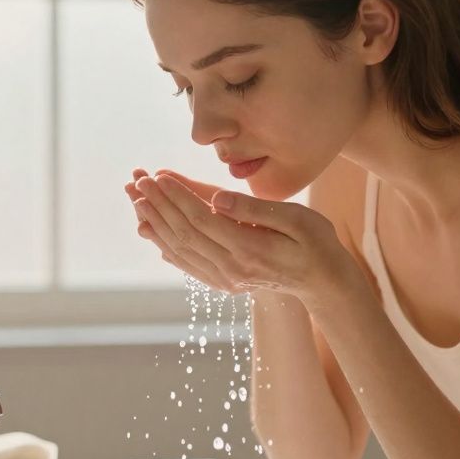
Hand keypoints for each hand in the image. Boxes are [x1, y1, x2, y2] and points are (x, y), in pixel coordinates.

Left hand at [124, 167, 362, 301]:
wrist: (323, 282)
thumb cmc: (315, 242)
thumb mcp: (295, 218)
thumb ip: (254, 209)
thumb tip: (217, 198)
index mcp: (250, 249)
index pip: (202, 219)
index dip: (177, 196)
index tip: (158, 175)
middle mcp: (232, 268)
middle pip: (185, 233)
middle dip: (159, 205)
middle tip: (137, 181)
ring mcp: (226, 279)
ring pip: (181, 249)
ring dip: (156, 223)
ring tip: (136, 200)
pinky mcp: (224, 283)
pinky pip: (187, 264)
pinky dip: (166, 246)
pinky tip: (151, 232)